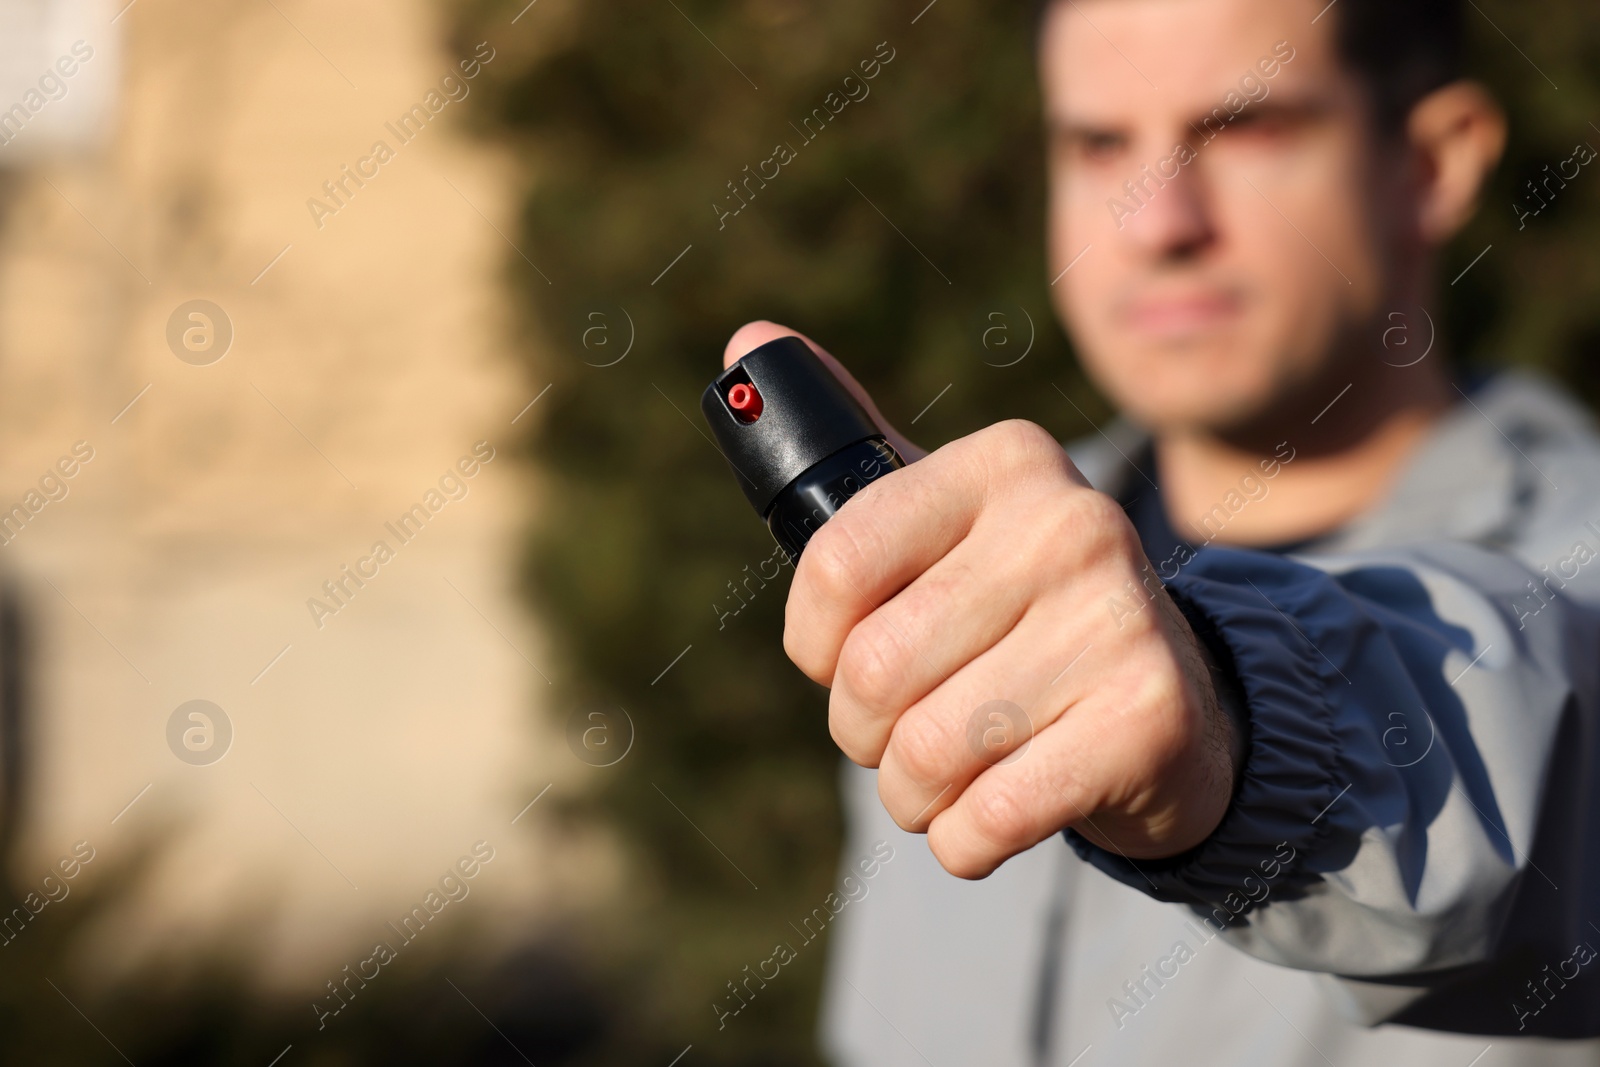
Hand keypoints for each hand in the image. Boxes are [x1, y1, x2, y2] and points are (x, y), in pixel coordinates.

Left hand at [723, 322, 1241, 878]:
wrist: (1173, 707)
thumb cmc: (1017, 616)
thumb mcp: (944, 527)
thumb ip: (854, 453)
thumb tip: (746, 338)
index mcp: (1004, 461)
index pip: (836, 563)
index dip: (814, 642)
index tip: (838, 658)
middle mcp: (1070, 523)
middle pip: (874, 671)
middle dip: (862, 732)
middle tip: (900, 730)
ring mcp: (1119, 618)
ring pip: (925, 754)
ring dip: (912, 794)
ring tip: (946, 775)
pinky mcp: (1148, 718)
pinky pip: (988, 819)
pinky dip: (963, 841)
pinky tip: (992, 813)